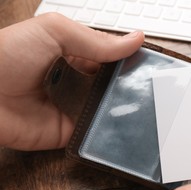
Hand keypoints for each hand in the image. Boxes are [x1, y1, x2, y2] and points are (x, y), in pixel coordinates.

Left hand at [0, 13, 143, 150]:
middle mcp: (77, 81)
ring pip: (109, 109)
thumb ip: (96, 39)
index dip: (130, 59)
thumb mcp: (54, 31)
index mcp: (74, 54)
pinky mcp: (69, 131)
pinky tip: (122, 125)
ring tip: (145, 106)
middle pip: (113, 84)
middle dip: (130, 85)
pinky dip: (108, 130)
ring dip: (122, 108)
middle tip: (150, 86)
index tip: (151, 62)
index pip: (111, 57)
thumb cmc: (5, 55)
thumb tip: (134, 39)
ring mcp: (74, 107)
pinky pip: (96, 132)